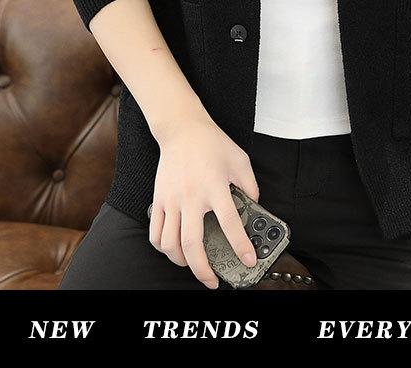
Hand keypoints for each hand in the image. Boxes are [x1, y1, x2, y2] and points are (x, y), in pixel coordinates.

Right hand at [148, 112, 259, 288]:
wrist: (182, 129)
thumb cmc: (212, 143)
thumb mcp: (240, 160)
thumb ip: (250, 185)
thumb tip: (255, 206)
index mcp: (215, 187)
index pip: (230, 223)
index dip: (240, 246)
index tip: (248, 260)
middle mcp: (191, 196)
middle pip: (193, 243)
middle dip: (203, 270)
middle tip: (213, 281)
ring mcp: (172, 199)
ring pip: (170, 243)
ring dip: (181, 262)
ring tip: (193, 266)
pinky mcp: (158, 199)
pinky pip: (155, 232)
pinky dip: (162, 248)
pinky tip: (173, 250)